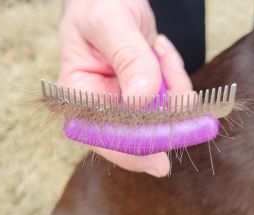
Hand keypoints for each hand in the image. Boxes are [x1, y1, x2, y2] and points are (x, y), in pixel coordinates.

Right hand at [59, 0, 191, 176]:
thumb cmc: (99, 5)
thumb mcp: (110, 24)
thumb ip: (128, 58)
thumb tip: (141, 99)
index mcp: (78, 96)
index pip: (101, 136)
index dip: (130, 151)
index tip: (160, 159)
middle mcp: (101, 106)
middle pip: (136, 135)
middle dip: (163, 114)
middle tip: (174, 80)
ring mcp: (126, 103)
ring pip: (162, 118)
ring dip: (172, 85)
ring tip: (158, 49)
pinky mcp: (146, 96)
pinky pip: (172, 100)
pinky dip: (175, 77)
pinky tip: (161, 51)